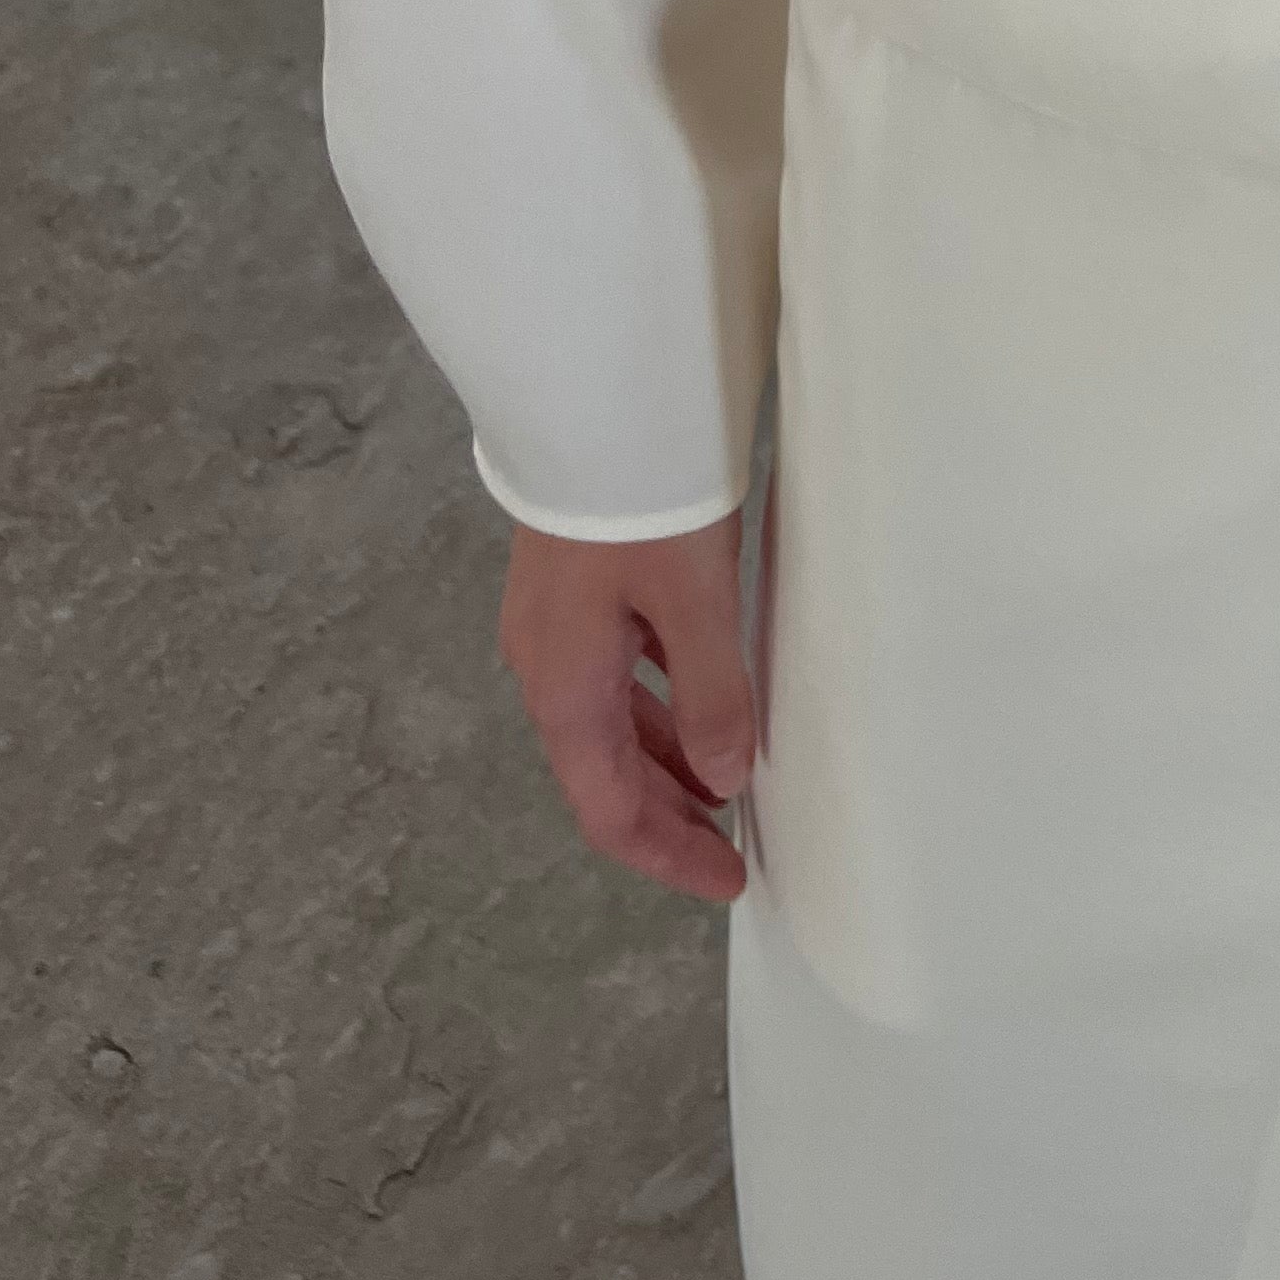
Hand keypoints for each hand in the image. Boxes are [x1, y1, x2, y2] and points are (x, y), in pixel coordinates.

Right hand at [497, 510, 754, 900]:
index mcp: (566, 687)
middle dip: (668, 818)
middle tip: (733, 850)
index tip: (729, 881)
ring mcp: (554, 627)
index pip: (610, 809)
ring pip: (610, 724)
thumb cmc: (642, 500)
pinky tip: (700, 704)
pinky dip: (658, 708)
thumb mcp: (694, 597)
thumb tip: (724, 779)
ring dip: (665, 762)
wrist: (591, 399)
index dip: (668, 854)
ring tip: (727, 786)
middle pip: (605, 774)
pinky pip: (616, 677)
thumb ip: (709, 693)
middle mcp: (546, 667)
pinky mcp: (573, 589)